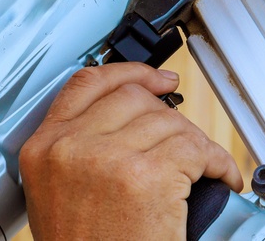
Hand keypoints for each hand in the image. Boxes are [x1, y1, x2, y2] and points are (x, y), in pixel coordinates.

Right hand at [20, 64, 243, 240]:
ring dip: (196, 146)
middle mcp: (71, 147)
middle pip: (136, 99)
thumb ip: (81, 148)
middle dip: (169, 120)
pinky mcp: (147, 176)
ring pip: (171, 124)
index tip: (159, 79)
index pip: (87, 83)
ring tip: (202, 169)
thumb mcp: (59, 192)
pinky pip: (199, 150)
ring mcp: (109, 159)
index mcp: (44, 148)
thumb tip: (131, 115)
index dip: (131, 73)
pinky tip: (219, 178)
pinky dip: (219, 164)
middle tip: (185, 145)